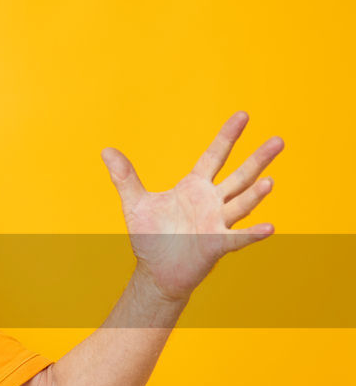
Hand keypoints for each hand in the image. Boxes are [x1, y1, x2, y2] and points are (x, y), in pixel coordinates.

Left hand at [100, 111, 282, 302]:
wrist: (155, 271)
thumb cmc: (150, 236)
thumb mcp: (135, 203)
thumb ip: (124, 176)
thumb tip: (106, 150)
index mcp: (194, 187)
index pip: (215, 156)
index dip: (228, 136)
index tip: (243, 115)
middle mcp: (212, 202)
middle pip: (240, 176)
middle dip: (257, 159)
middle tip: (278, 140)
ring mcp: (217, 223)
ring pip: (241, 204)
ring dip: (255, 194)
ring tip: (269, 181)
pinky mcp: (216, 245)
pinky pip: (237, 238)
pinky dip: (252, 233)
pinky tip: (269, 227)